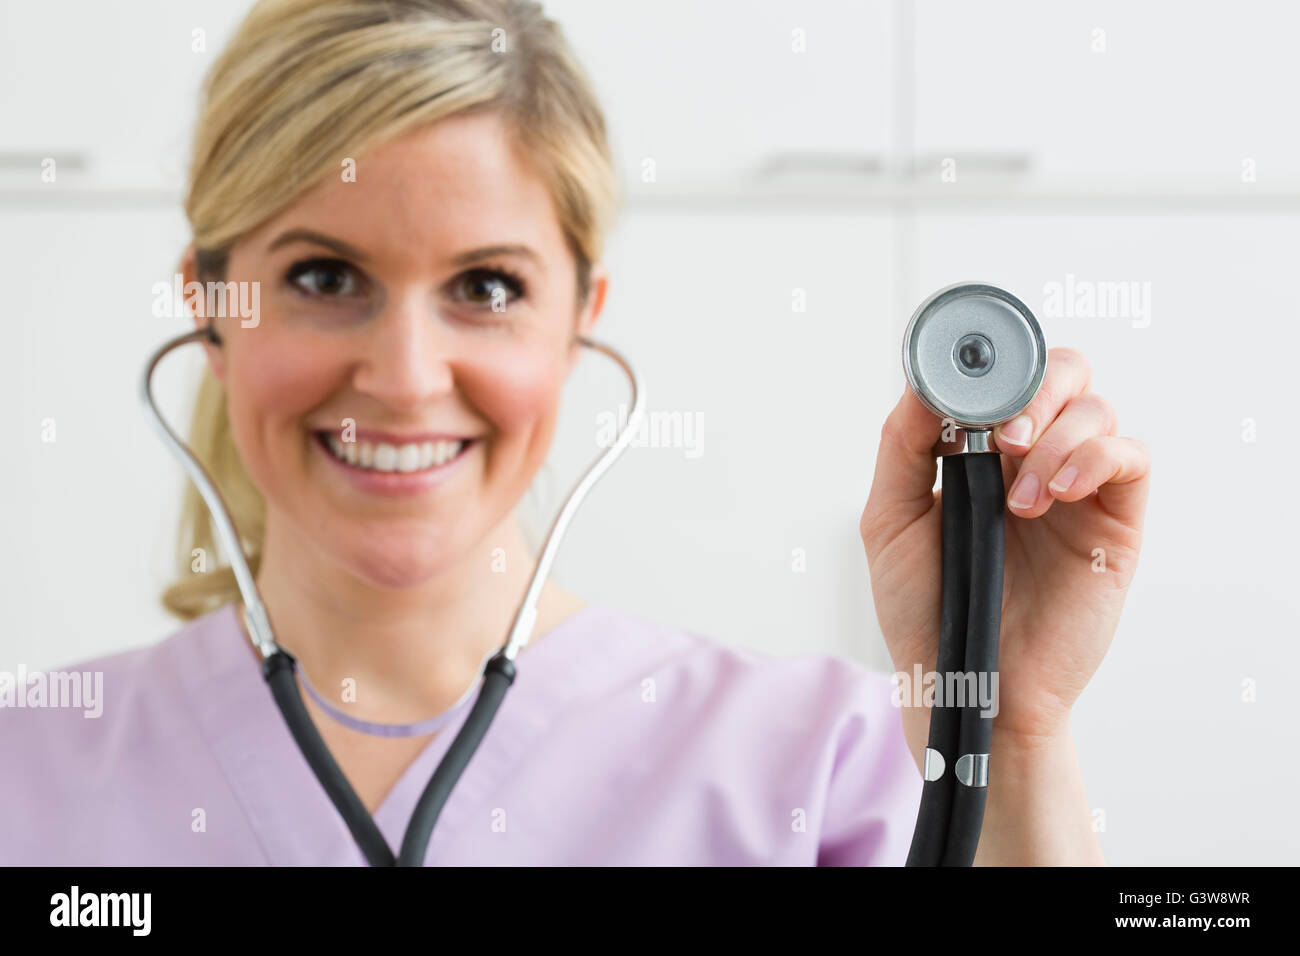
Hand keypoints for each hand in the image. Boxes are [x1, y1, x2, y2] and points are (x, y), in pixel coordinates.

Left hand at [860, 347, 1150, 766]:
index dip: (993, 365)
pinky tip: (1055, 494)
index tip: (968, 382)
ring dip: (1058, 438)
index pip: (1004, 375)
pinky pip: (1130, 457)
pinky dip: (1096, 458)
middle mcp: (1032, 459)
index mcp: (979, 451)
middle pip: (1062, 372)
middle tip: (1005, 437)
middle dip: (1035, 388)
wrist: (967, 679)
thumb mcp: (891, 520)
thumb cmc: (926, 607)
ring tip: (1020, 501)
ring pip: (1097, 408)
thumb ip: (902, 447)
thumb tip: (924, 384)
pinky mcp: (1113, 522)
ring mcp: (1076, 487)